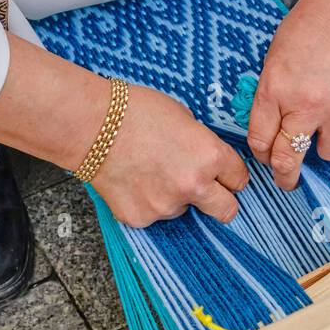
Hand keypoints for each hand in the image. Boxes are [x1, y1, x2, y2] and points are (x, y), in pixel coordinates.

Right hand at [0, 36, 246, 225]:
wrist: (89, 125)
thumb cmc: (135, 111)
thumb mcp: (184, 118)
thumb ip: (203, 145)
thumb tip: (209, 161)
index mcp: (210, 157)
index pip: (240, 180)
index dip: (232, 175)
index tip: (225, 175)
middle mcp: (194, 186)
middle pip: (227, 211)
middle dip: (221, 202)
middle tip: (207, 191)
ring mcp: (166, 205)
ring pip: (184, 210)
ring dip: (175, 197)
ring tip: (150, 171)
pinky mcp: (140, 218)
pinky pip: (153, 215)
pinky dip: (147, 202)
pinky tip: (133, 181)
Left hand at [247, 0, 329, 190]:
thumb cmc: (313, 26)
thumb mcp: (276, 58)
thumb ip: (271, 97)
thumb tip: (271, 134)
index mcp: (277, 91)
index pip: (261, 141)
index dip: (262, 154)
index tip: (267, 157)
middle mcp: (308, 106)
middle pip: (289, 160)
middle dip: (285, 176)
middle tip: (287, 181)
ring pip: (329, 154)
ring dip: (325, 144)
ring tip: (329, 120)